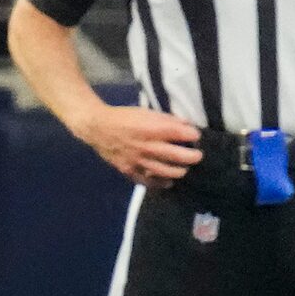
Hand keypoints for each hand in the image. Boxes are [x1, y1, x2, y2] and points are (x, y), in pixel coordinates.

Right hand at [75, 103, 203, 186]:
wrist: (97, 127)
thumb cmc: (123, 117)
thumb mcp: (146, 112)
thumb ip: (166, 119)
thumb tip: (186, 125)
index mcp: (151, 129)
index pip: (180, 133)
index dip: (192, 135)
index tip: (196, 136)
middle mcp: (147, 146)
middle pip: (178, 156)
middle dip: (193, 157)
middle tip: (197, 156)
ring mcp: (138, 161)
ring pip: (166, 171)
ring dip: (180, 171)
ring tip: (183, 168)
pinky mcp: (129, 170)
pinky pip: (148, 181)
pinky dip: (160, 183)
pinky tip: (168, 181)